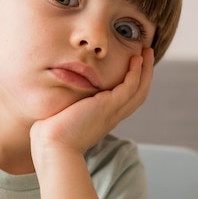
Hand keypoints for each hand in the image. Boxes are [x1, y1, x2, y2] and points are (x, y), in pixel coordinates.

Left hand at [31, 48, 153, 158]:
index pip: (125, 100)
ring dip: (145, 70)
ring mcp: (111, 112)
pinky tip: (135, 60)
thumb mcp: (62, 116)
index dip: (132, 83)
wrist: (53, 146)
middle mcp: (111, 116)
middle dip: (145, 73)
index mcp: (102, 119)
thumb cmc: (50, 135)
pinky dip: (135, 73)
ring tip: (147, 51)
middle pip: (138, 94)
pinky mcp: (107, 107)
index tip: (132, 66)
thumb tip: (55, 97)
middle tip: (147, 54)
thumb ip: (65, 105)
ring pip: (138, 90)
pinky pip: (129, 87)